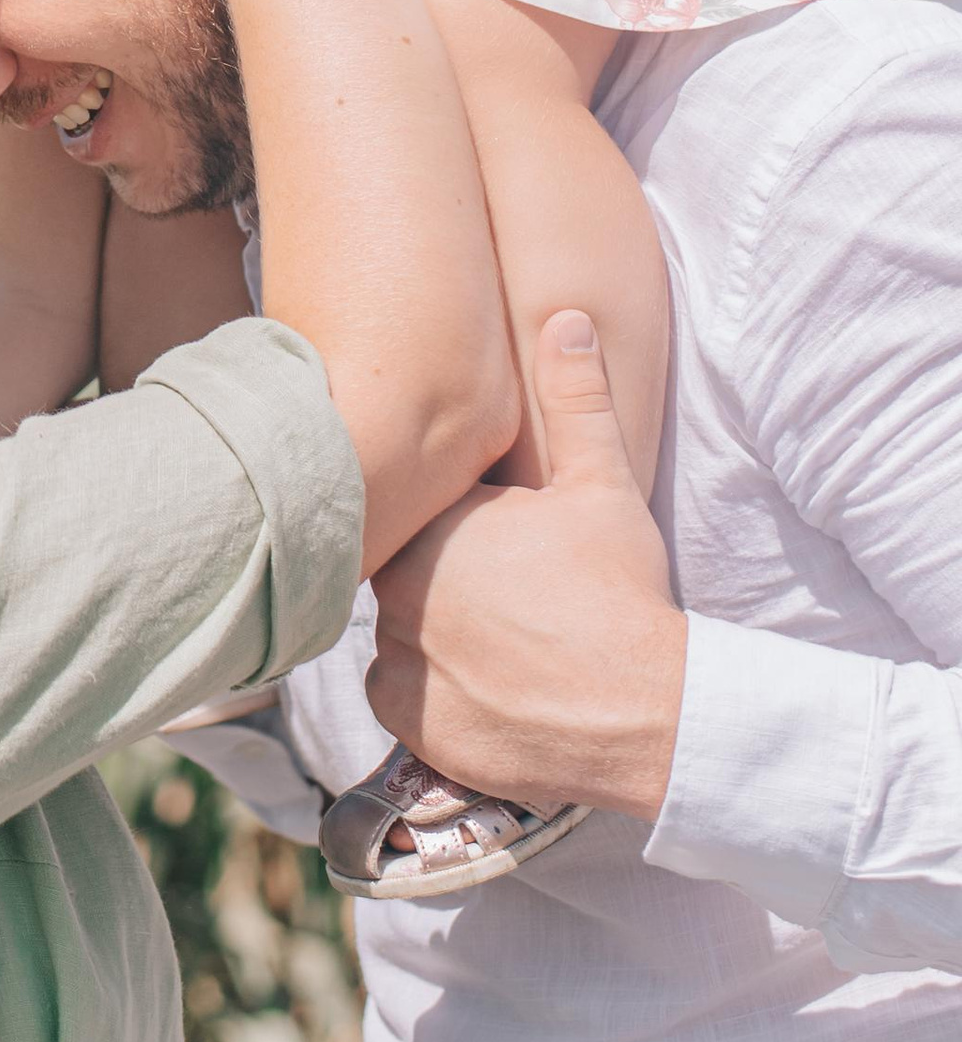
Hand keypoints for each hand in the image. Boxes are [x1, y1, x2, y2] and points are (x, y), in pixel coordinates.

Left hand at [367, 311, 687, 820]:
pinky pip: (395, 694)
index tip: (491, 543)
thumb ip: (575, 398)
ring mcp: (401, 661)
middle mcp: (399, 591)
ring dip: (428, 634)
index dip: (448, 524)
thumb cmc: (622, 592)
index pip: (410, 509)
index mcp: (435, 524)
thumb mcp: (601, 485)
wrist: (648, 714)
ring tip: (498, 644)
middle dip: (435, 578)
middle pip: (397, 571)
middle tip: (501, 597)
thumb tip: (568, 317)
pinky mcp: (412, 724)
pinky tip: (481, 685)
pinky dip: (426, 692)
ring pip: (394, 632)